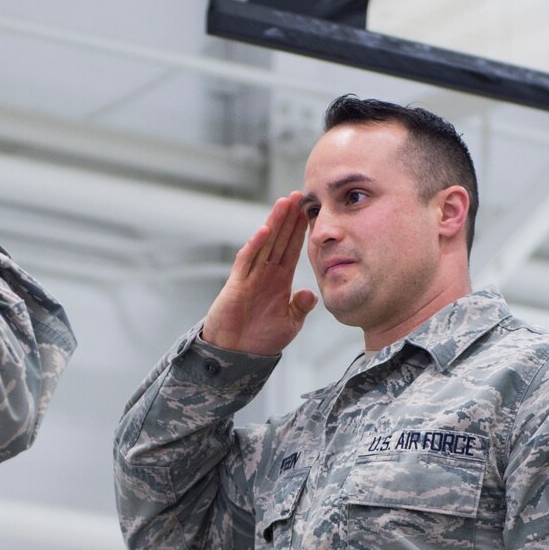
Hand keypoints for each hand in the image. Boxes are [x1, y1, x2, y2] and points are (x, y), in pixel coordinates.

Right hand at [200, 193, 315, 356]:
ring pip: (264, 243)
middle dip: (288, 218)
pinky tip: (264, 231)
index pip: (291, 250)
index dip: (299, 231)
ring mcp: (251, 276)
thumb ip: (300, 307)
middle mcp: (265, 273)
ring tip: (283, 203)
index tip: (309, 212)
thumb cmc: (261, 339)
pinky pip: (246, 261)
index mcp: (279, 281)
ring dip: (274, 223)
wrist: (237, 354)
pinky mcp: (237, 284)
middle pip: (278, 239)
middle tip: (297, 196)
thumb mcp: (289, 323)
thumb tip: (311, 293)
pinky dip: (255, 246)